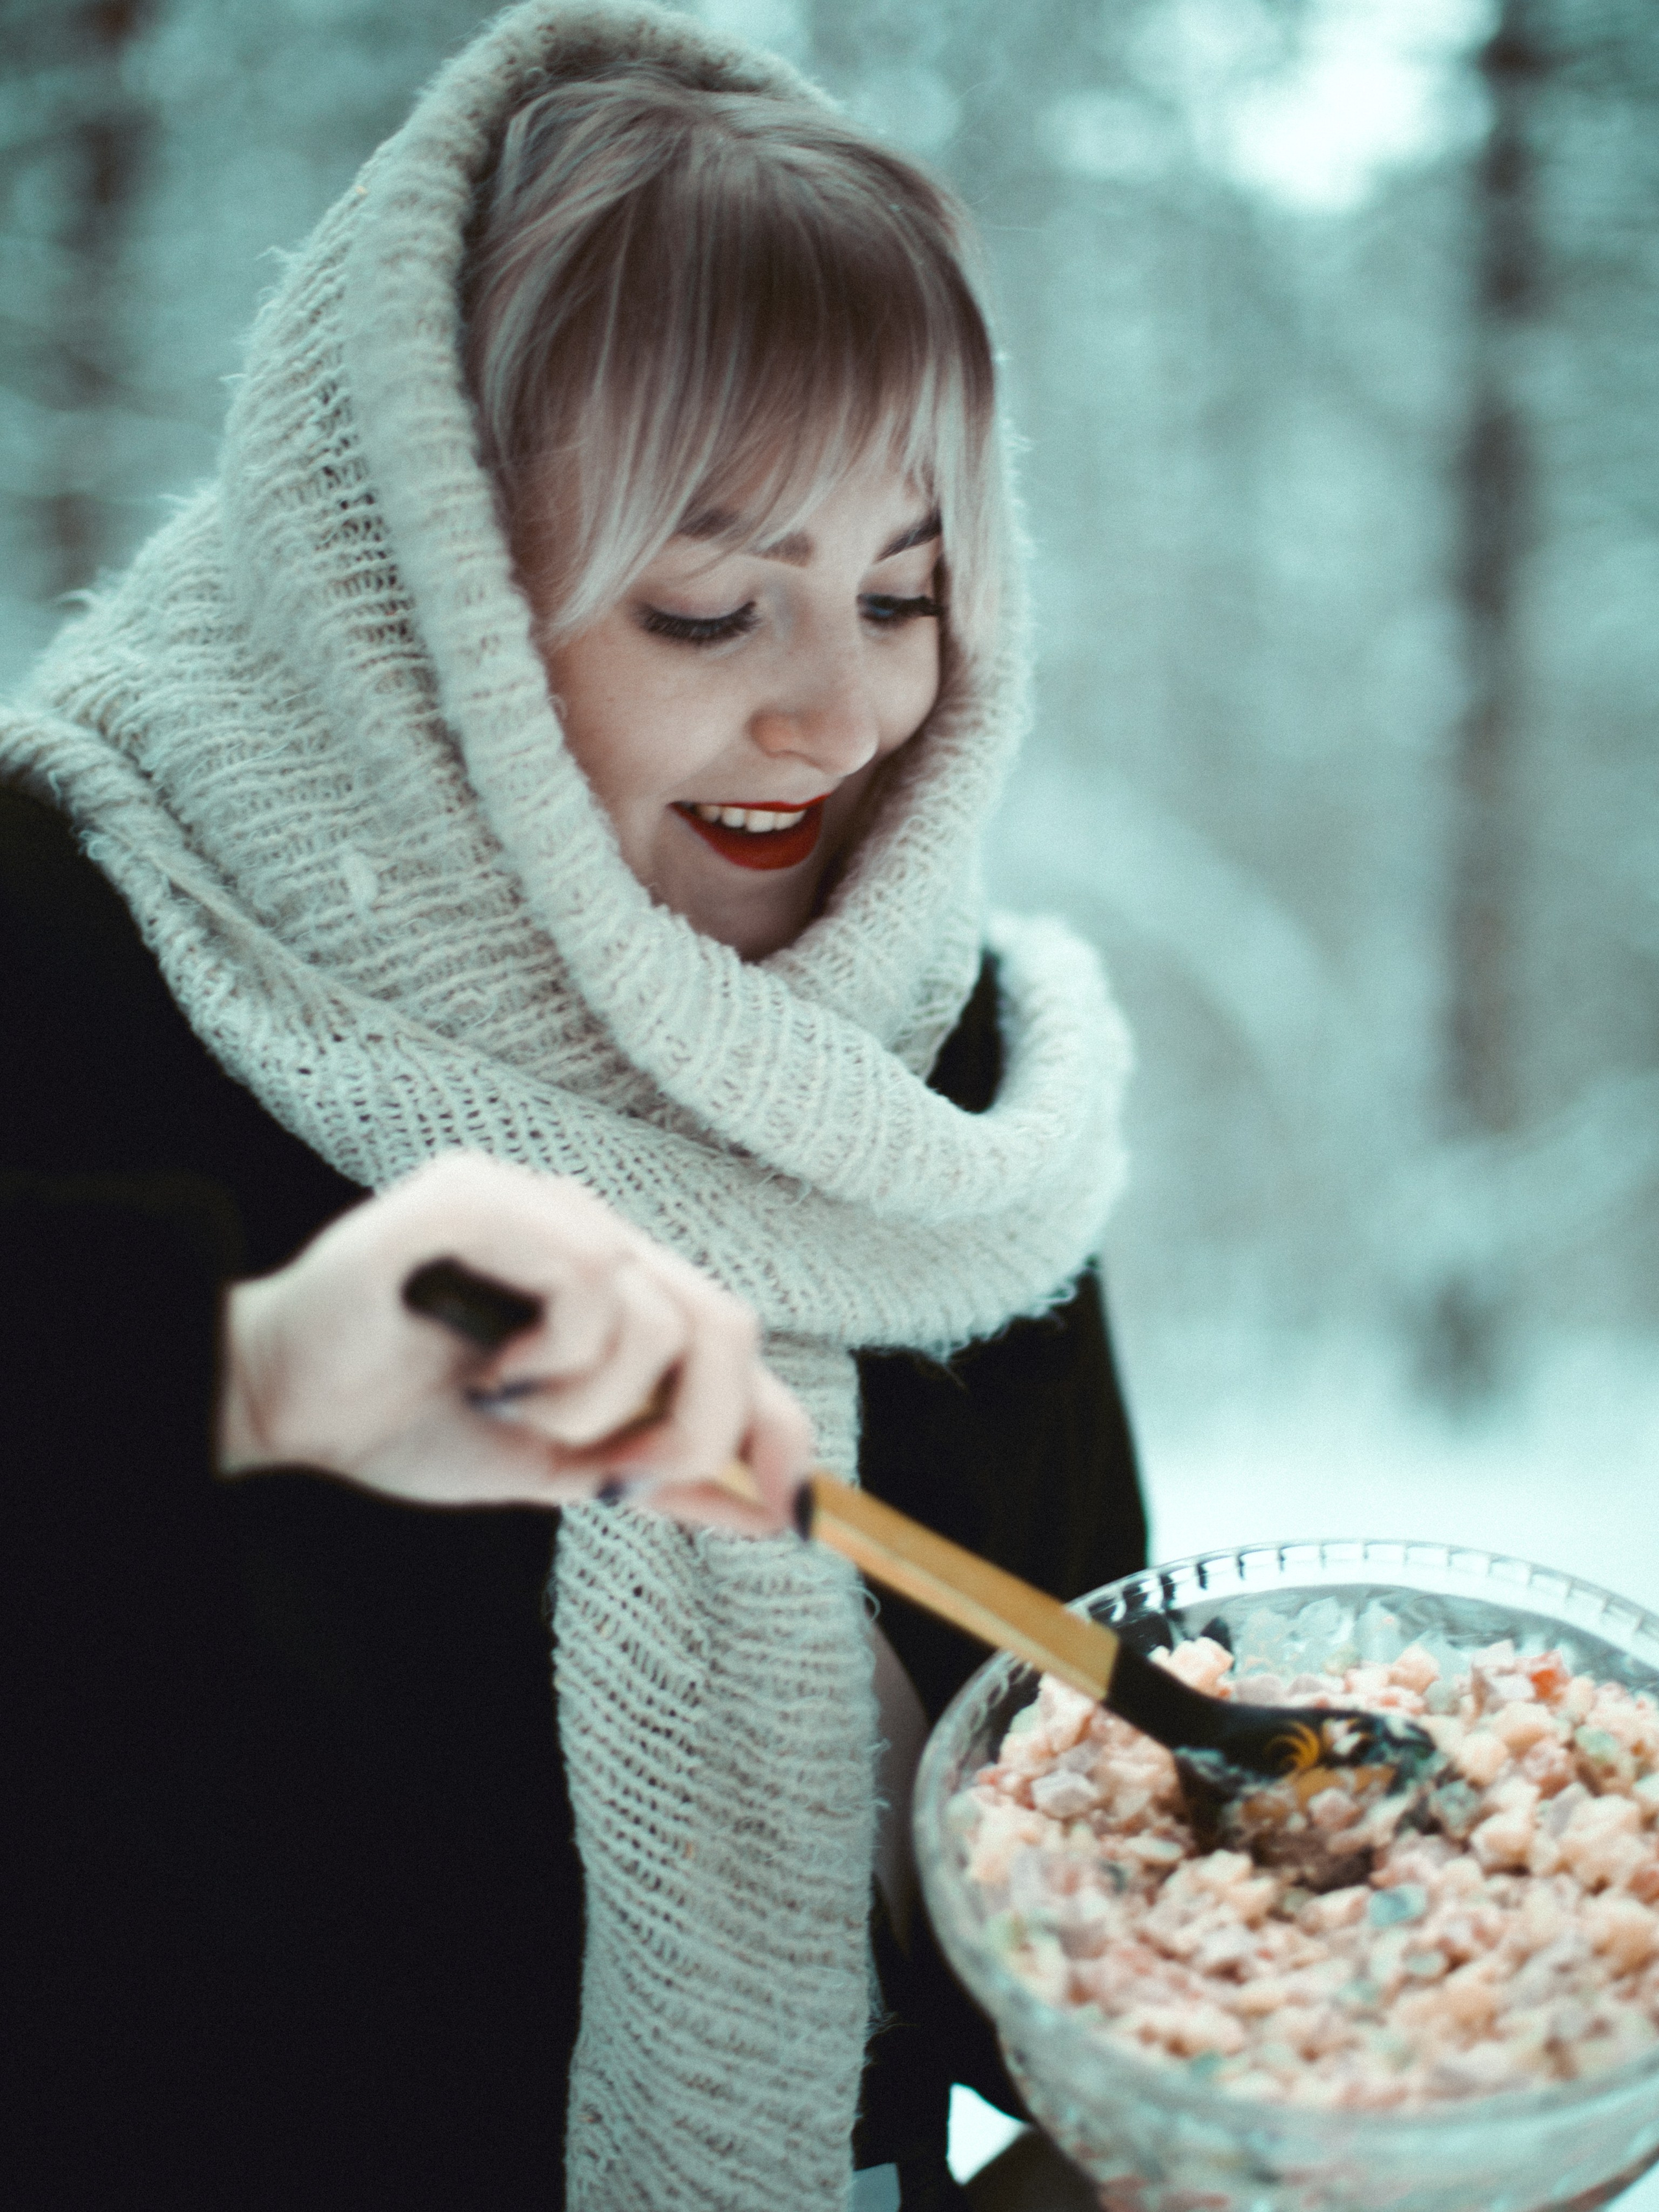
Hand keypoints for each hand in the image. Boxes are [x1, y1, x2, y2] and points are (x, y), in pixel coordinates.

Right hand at [216, 1155, 807, 1532]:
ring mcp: (533, 1203)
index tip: (792, 1508)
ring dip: (595, 1403)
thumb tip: (774, 1510)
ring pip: (659, 1309)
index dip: (780, 1423)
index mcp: (613, 1283)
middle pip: (724, 1322)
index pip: (732, 1339)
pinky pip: (586, 1274)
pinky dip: (557, 1353)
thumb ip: (660, 1474)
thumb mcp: (559, 1466)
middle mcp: (586, 1229)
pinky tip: (495, 1374)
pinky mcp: (474, 1197)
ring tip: (516, 1413)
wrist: (284, 1409)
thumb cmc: (409, 1421)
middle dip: (692, 1428)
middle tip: (614, 1477)